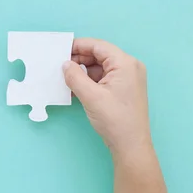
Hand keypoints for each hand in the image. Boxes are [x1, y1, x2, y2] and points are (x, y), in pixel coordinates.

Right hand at [63, 38, 150, 158]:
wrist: (131, 145)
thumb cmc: (115, 120)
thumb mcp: (90, 96)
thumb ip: (75, 77)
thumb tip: (65, 64)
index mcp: (125, 64)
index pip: (99, 46)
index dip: (79, 46)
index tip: (61, 50)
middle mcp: (129, 67)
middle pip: (100, 55)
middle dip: (80, 59)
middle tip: (61, 66)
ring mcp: (128, 79)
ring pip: (100, 67)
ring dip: (83, 71)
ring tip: (66, 77)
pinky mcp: (124, 89)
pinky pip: (104, 78)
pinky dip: (90, 80)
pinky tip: (76, 86)